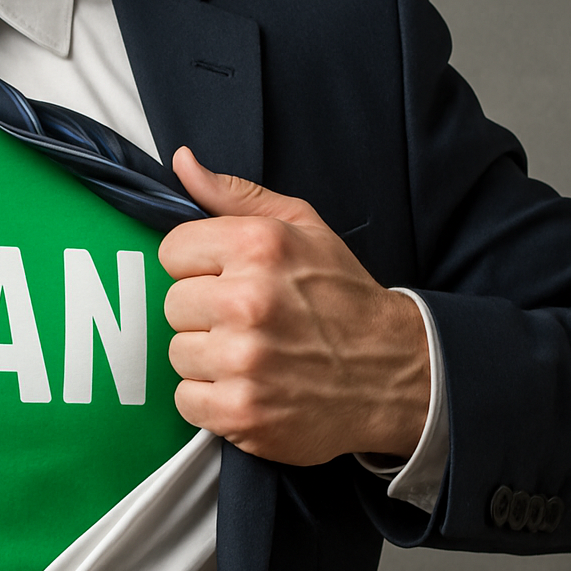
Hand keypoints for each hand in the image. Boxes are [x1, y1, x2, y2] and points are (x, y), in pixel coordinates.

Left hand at [158, 147, 429, 464]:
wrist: (398, 373)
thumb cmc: (344, 298)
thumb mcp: (303, 228)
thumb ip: (235, 195)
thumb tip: (182, 161)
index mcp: (258, 245)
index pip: (172, 251)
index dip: (198, 267)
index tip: (228, 279)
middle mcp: (248, 299)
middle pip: (172, 304)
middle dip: (204, 314)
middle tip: (248, 322)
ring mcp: (244, 359)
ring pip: (178, 354)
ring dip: (208, 360)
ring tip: (254, 355)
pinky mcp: (242, 410)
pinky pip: (187, 400)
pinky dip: (213, 401)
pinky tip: (251, 388)